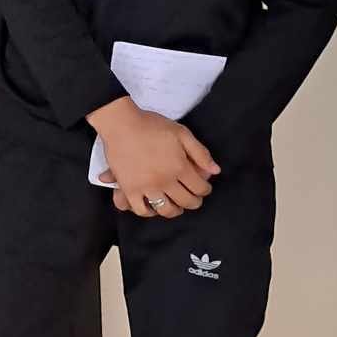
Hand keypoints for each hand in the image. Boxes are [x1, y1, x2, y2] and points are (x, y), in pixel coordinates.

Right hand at [89, 99, 218, 219]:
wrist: (121, 125)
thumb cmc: (151, 126)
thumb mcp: (181, 133)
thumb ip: (200, 153)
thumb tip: (215, 171)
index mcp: (180, 167)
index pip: (200, 188)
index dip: (205, 189)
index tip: (204, 188)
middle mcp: (165, 180)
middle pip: (186, 201)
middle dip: (194, 202)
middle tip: (194, 198)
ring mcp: (147, 187)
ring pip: (166, 209)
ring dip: (174, 210)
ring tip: (176, 206)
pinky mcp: (129, 189)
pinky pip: (141, 209)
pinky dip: (149, 212)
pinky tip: (153, 207)